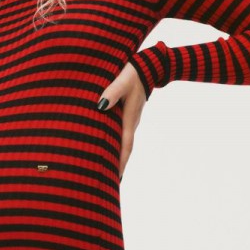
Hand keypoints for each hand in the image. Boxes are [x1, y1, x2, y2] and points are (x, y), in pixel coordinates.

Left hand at [97, 62, 146, 178]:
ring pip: (122, 143)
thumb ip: (112, 91)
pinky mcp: (127, 115)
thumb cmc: (133, 73)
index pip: (124, 147)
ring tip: (107, 171)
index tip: (117, 179)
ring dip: (116, 157)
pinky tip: (108, 148)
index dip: (120, 163)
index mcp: (129, 119)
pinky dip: (116, 145)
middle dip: (117, 167)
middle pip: (123, 150)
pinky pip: (121, 134)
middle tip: (109, 184)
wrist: (149, 66)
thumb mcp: (122, 80)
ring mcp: (130, 120)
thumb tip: (101, 105)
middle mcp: (130, 123)